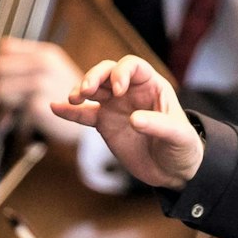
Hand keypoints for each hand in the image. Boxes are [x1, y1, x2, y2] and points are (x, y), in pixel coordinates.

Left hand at [0, 37, 85, 145]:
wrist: (86, 121)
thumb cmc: (63, 95)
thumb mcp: (50, 71)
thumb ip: (25, 63)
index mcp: (46, 53)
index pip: (5, 47)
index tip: (2, 74)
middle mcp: (44, 64)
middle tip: (9, 92)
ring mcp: (41, 84)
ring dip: (5, 101)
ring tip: (21, 105)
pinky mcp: (37, 106)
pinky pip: (10, 110)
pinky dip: (15, 117)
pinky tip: (29, 116)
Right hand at [51, 55, 202, 188]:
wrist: (173, 170)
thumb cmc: (182, 148)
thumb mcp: (179, 136)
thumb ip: (159, 126)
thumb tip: (134, 119)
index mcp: (151, 86)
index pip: (133, 66)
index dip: (121, 73)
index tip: (117, 90)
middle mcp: (130, 92)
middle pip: (107, 72)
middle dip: (94, 77)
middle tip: (86, 92)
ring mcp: (115, 107)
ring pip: (92, 90)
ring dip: (80, 91)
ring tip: (73, 99)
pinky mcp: (104, 124)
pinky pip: (83, 115)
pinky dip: (69, 112)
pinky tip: (55, 108)